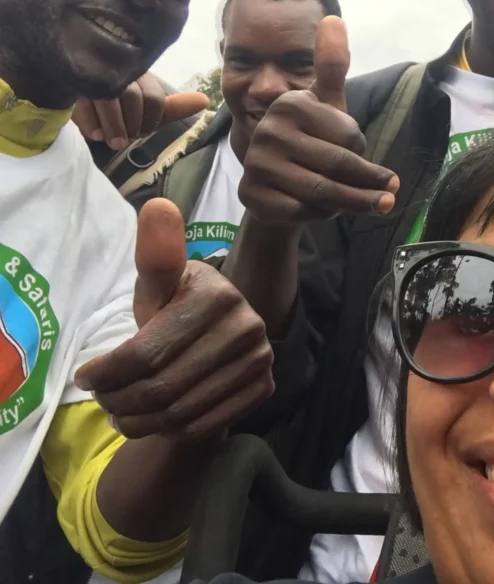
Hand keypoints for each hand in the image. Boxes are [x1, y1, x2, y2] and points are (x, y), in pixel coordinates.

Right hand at [73, 72, 208, 150]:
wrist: (74, 90)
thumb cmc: (116, 102)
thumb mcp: (143, 106)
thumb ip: (171, 107)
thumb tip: (204, 101)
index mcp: (138, 72)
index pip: (155, 98)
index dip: (151, 120)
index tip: (144, 131)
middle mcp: (117, 68)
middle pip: (131, 97)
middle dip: (131, 124)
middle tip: (126, 140)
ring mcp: (92, 74)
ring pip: (108, 99)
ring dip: (114, 127)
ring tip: (114, 142)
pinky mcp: (71, 83)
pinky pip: (82, 106)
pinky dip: (92, 124)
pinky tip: (96, 135)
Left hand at [75, 199, 273, 440]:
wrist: (221, 335)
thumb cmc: (178, 307)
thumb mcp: (159, 284)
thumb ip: (156, 255)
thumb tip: (157, 206)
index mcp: (218, 296)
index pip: (145, 353)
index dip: (106, 371)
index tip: (86, 375)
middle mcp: (248, 327)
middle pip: (161, 387)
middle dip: (119, 400)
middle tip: (104, 400)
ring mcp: (261, 359)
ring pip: (180, 412)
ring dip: (139, 420)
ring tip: (123, 411)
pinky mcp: (265, 387)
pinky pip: (205, 425)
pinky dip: (171, 430)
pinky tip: (157, 416)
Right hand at [238, 16, 399, 224]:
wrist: (277, 185)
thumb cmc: (312, 141)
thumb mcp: (327, 106)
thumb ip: (332, 67)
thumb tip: (333, 19)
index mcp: (290, 104)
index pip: (348, 138)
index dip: (364, 152)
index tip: (364, 155)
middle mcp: (268, 130)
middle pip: (337, 167)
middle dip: (370, 184)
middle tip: (391, 194)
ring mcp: (256, 164)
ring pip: (323, 193)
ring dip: (353, 202)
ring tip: (376, 205)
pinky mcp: (251, 195)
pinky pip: (303, 212)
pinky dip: (322, 215)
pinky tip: (326, 210)